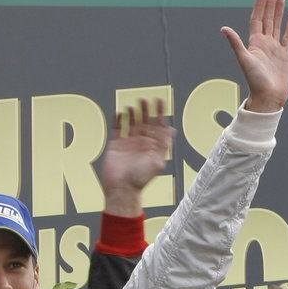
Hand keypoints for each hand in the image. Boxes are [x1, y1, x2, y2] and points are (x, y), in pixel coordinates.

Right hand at [102, 99, 174, 216]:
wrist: (122, 188)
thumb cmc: (141, 178)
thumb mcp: (157, 161)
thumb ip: (163, 145)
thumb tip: (172, 129)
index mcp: (153, 146)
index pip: (158, 126)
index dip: (160, 113)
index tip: (160, 101)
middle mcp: (141, 143)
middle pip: (145, 122)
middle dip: (146, 111)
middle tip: (145, 100)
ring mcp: (128, 143)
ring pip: (131, 124)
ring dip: (133, 114)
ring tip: (133, 105)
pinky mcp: (116, 145)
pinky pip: (117, 130)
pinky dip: (118, 121)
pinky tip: (120, 113)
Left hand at [220, 0, 287, 113]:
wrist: (268, 96)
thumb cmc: (255, 80)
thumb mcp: (244, 59)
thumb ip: (235, 43)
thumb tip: (223, 28)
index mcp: (254, 43)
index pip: (256, 20)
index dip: (259, 7)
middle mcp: (264, 43)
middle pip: (267, 19)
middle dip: (270, 5)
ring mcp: (276, 48)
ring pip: (277, 25)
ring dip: (279, 12)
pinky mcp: (286, 54)